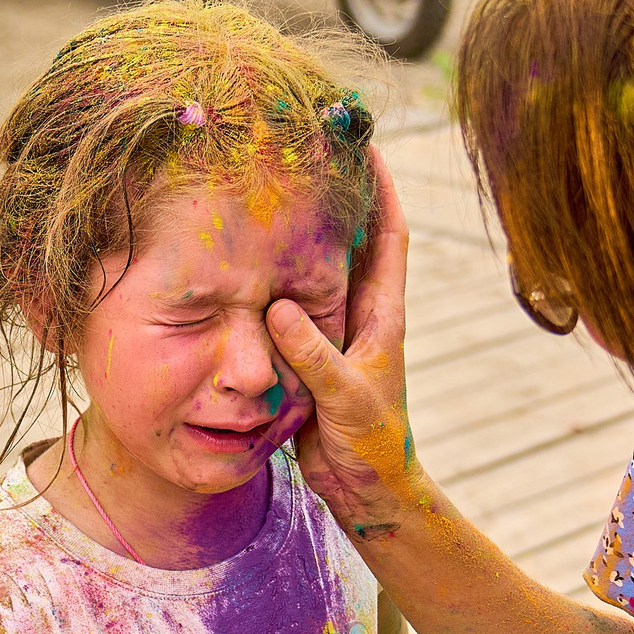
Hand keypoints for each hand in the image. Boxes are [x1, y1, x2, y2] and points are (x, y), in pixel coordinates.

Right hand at [268, 147, 423, 536]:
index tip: (366, 145)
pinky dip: (271, 284)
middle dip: (335, 199)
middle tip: (306, 156)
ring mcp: (334, 333)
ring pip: (317, 272)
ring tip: (271, 196)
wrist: (365, 488)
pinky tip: (244, 266)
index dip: (382, 189)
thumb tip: (279, 308)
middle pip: (352, 241)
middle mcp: (360, 314)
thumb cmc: (371, 442)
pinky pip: (289, 309)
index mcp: (382, 313)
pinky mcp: (308, 355)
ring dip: (299, 238)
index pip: (389, 236)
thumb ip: (313, 354)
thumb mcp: (344, 395)